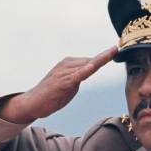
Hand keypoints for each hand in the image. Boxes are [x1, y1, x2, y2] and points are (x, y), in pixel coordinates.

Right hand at [0, 46, 117, 123]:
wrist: (32, 103)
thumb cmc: (52, 95)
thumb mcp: (70, 84)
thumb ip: (80, 76)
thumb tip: (91, 69)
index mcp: (70, 64)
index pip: (92, 60)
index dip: (105, 55)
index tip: (117, 47)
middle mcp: (67, 65)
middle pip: (92, 60)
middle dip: (106, 56)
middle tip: (118, 47)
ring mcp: (64, 73)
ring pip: (87, 65)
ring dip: (101, 59)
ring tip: (114, 50)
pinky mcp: (62, 82)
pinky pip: (77, 76)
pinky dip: (85, 70)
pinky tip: (93, 66)